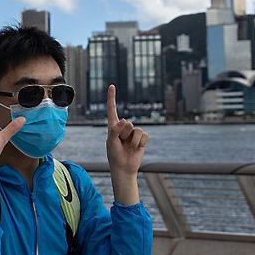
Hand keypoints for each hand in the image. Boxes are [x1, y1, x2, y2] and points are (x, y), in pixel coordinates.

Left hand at [106, 84, 147, 204]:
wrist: (124, 168)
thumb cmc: (114, 155)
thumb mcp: (111, 142)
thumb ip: (115, 130)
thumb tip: (124, 120)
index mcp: (112, 126)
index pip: (112, 109)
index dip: (112, 97)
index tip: (112, 85)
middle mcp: (123, 127)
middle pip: (127, 123)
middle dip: (124, 134)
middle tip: (121, 144)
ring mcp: (133, 133)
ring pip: (136, 130)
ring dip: (132, 140)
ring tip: (128, 147)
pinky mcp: (142, 139)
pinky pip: (144, 135)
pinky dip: (140, 143)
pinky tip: (136, 148)